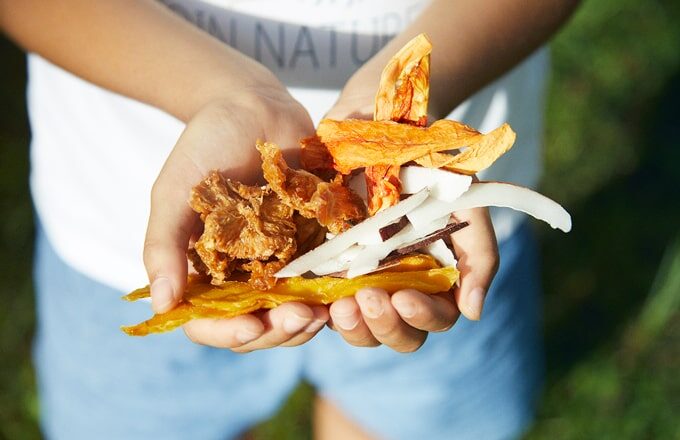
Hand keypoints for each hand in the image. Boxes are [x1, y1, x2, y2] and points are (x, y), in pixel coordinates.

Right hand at [143, 82, 329, 350]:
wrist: (252, 106)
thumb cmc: (204, 145)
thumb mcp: (174, 192)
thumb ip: (165, 244)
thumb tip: (162, 305)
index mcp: (204, 269)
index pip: (209, 321)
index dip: (226, 333)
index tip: (248, 325)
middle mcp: (242, 274)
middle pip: (258, 326)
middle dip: (276, 330)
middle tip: (297, 316)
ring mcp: (280, 261)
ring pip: (294, 311)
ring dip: (308, 318)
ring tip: (321, 308)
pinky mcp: (313, 243)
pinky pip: (325, 278)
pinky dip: (334, 289)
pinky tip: (346, 287)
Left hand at [326, 90, 498, 352]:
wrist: (378, 121)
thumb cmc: (427, 160)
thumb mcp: (465, 200)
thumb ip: (479, 252)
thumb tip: (473, 312)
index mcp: (437, 275)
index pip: (437, 318)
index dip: (423, 316)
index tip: (403, 295)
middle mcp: (403, 284)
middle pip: (401, 334)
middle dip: (386, 325)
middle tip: (369, 297)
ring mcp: (365, 278)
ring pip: (363, 327)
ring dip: (354, 326)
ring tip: (342, 304)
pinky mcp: (331, 267)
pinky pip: (325, 304)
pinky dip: (321, 308)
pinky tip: (315, 296)